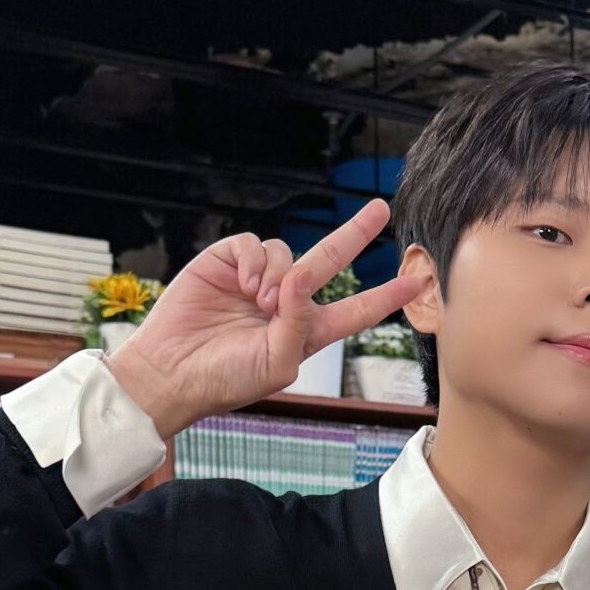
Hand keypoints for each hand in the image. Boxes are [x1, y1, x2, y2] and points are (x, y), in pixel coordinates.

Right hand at [110, 198, 400, 438]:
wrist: (171, 373)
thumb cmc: (224, 380)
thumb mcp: (275, 364)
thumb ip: (298, 325)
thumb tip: (303, 279)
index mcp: (306, 331)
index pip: (355, 310)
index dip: (386, 297)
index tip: (417, 282)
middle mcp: (286, 302)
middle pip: (329, 261)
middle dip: (355, 233)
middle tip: (381, 209)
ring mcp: (256, 280)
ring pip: (288, 253)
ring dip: (280, 274)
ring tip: (260, 302)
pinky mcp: (227, 263)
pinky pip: (254, 245)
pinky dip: (254, 261)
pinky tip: (244, 285)